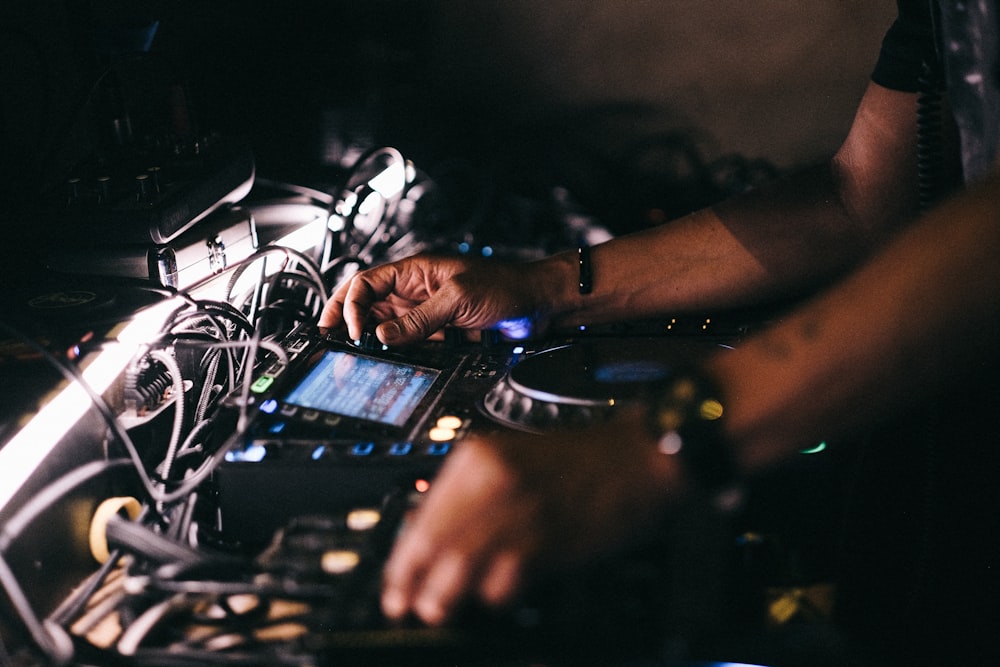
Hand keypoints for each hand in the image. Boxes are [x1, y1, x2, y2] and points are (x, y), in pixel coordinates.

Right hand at [318, 253, 554, 344]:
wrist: (538, 306)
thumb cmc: (505, 287)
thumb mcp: (458, 298)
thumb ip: (419, 318)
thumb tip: (382, 334)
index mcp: (414, 272)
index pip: (367, 283)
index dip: (352, 305)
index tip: (351, 331)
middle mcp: (415, 291)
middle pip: (369, 305)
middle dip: (347, 320)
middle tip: (328, 338)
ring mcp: (426, 313)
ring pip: (386, 326)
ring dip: (371, 339)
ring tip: (354, 354)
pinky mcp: (439, 333)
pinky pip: (409, 342)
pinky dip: (396, 352)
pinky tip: (388, 361)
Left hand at [379, 409, 683, 625]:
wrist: (636, 457)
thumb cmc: (577, 461)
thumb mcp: (511, 458)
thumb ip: (470, 492)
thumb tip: (429, 534)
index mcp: (476, 459)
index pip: (420, 515)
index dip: (401, 557)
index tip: (394, 581)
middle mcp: (490, 481)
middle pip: (431, 545)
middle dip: (412, 583)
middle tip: (407, 604)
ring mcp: (517, 512)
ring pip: (458, 567)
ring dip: (443, 596)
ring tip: (438, 609)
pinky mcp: (546, 541)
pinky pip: (502, 581)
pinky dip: (492, 596)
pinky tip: (493, 598)